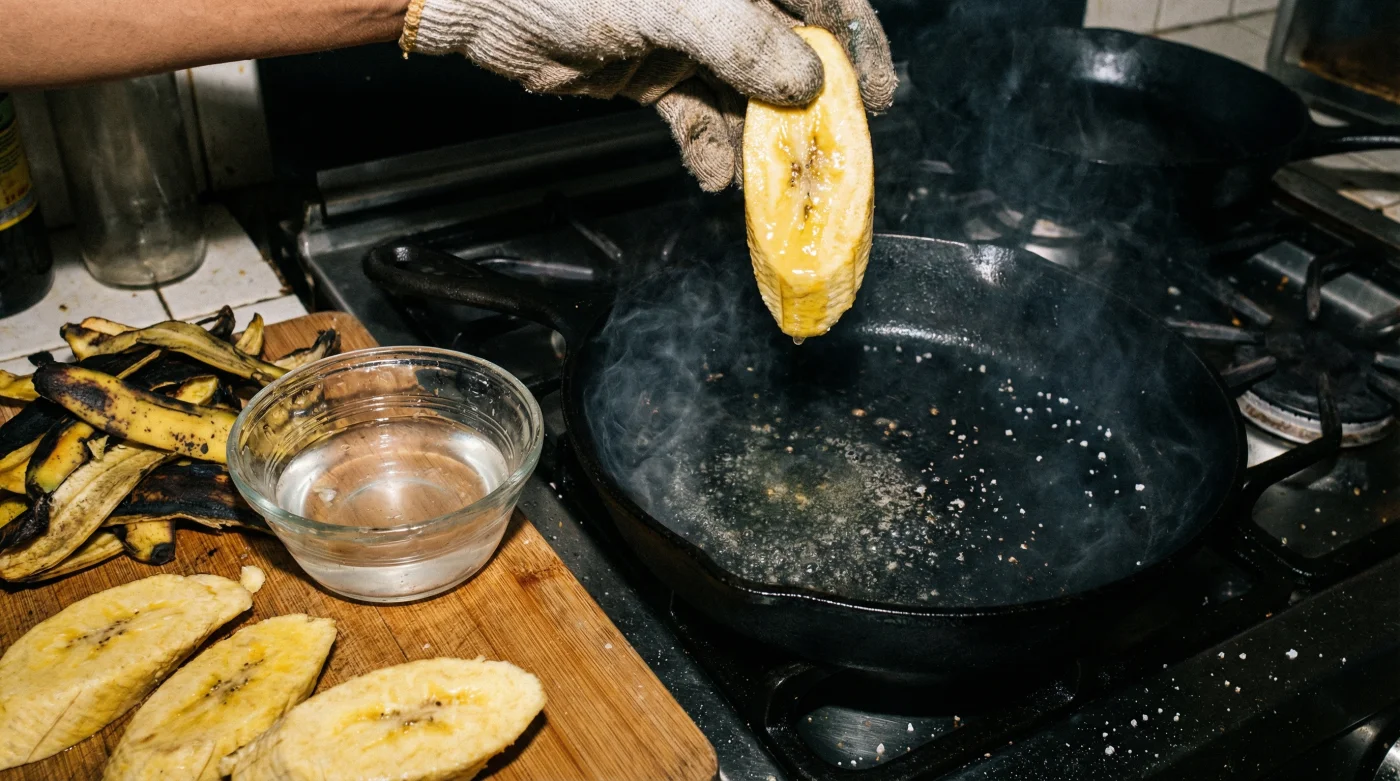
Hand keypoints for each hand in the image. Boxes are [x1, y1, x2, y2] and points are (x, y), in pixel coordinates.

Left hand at [400, 0, 895, 190]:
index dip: (857, 45)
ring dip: (758, 144)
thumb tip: (808, 83)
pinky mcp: (656, 75)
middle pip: (791, 54)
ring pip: (747, 95)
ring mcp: (689, 36)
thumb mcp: (667, 0)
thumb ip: (741, 38)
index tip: (879, 99)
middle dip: (809, 112)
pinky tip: (713, 179)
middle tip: (827, 160)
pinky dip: (709, 150)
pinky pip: (699, 118)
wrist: (480, 1)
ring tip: (768, 187)